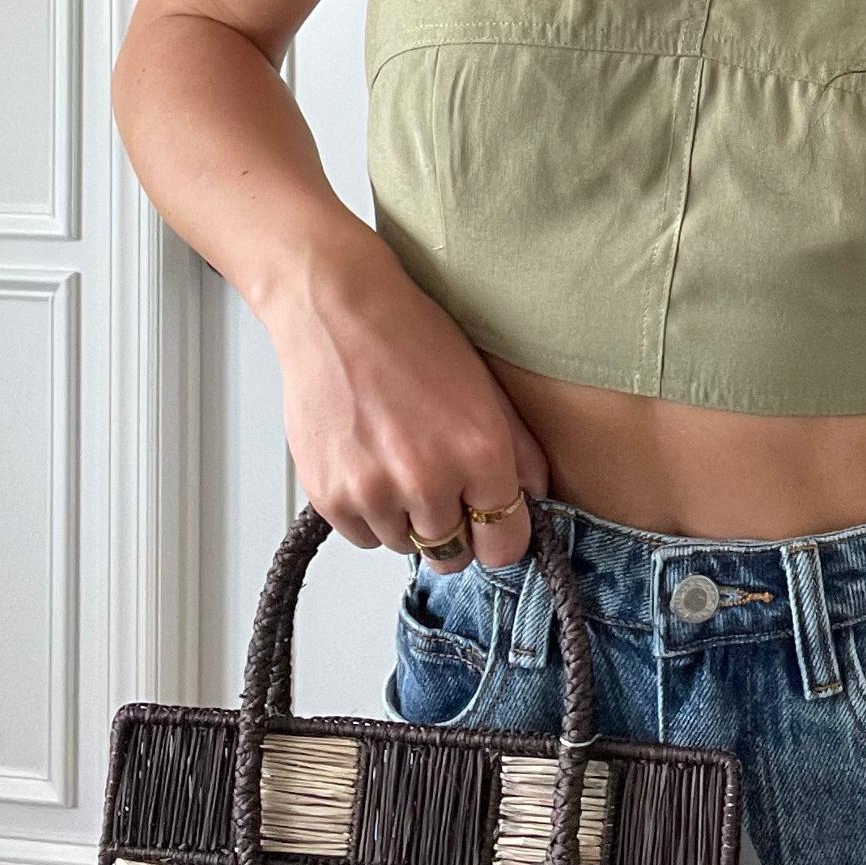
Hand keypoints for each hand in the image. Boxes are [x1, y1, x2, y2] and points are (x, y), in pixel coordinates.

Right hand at [260, 246, 549, 570]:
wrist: (337, 309)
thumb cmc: (411, 336)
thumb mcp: (485, 385)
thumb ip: (519, 450)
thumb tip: (534, 496)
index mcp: (480, 453)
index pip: (506, 545)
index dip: (500, 536)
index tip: (491, 524)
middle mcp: (429, 481)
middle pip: (453, 555)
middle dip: (454, 529)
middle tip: (440, 486)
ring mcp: (375, 492)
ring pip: (406, 546)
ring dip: (407, 518)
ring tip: (397, 460)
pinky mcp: (331, 496)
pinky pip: (363, 537)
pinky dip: (368, 513)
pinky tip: (369, 463)